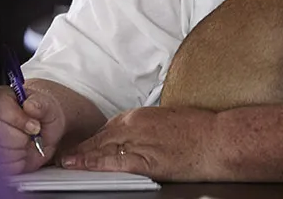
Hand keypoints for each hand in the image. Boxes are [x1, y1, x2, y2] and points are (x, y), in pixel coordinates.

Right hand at [0, 85, 66, 173]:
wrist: (44, 134)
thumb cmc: (42, 115)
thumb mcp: (49, 106)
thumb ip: (41, 104)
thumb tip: (30, 105)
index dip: (18, 118)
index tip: (35, 126)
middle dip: (21, 137)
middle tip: (32, 133)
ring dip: (19, 151)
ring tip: (26, 142)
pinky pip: (2, 167)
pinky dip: (16, 163)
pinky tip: (21, 153)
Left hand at [61, 107, 219, 180]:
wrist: (219, 139)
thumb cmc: (201, 130)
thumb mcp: (168, 120)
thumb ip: (148, 128)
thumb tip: (137, 138)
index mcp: (142, 115)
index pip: (108, 127)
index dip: (92, 139)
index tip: (81, 146)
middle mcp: (136, 126)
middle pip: (101, 138)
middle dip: (81, 148)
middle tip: (63, 155)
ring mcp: (140, 142)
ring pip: (103, 150)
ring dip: (82, 157)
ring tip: (66, 163)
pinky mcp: (146, 160)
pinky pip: (115, 162)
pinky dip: (96, 164)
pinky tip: (83, 167)